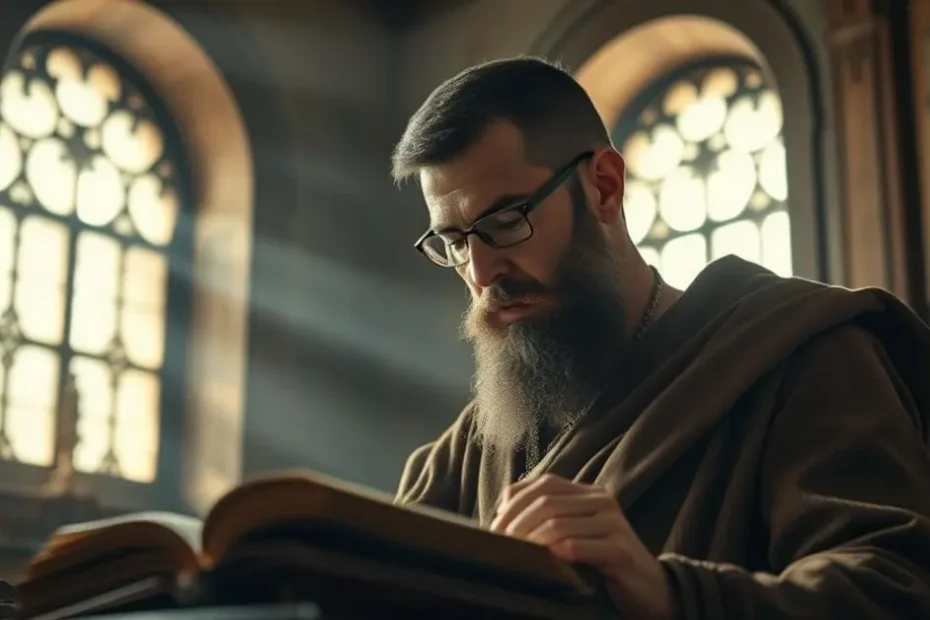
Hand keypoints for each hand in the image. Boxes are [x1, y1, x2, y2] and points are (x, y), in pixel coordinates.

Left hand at [490, 474, 673, 619]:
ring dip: (531, 541)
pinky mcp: (620, 550)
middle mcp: (602, 500)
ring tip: (518, 556)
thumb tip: (502, 509)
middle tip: (501, 545)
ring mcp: (614, 523)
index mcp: (588, 492)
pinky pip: (579, 547)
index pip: (543, 484)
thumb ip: (547, 515)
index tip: (495, 527)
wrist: (650, 588)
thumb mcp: (575, 532)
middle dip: (517, 524)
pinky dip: (556, 554)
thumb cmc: (602, 561)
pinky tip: (546, 564)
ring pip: (559, 524)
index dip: (514, 503)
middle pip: (547, 502)